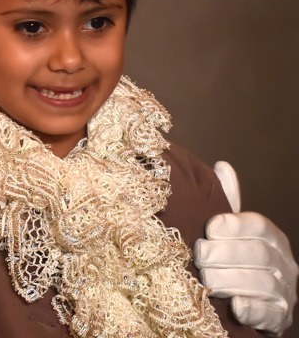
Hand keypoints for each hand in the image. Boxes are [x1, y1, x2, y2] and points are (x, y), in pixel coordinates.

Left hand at [195, 162, 297, 335]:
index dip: (234, 225)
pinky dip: (251, 308)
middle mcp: (284, 263)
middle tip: (199, 257)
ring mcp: (285, 291)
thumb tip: (222, 166)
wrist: (251, 303)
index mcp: (272, 238)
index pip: (259, 225)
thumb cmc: (234, 261)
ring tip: (206, 281)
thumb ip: (227, 203)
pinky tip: (235, 305)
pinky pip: (268, 312)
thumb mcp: (231, 232)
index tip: (209, 228)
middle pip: (257, 254)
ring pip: (261, 282)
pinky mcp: (279, 317)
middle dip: (223, 255)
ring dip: (229, 281)